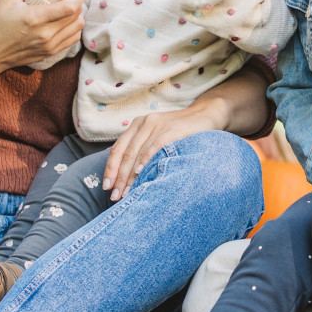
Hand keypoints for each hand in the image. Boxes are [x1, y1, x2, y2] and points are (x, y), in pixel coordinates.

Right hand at [0, 0, 88, 72]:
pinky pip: (73, 39)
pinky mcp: (51, 53)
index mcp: (36, 18)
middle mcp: (46, 34)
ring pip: (77, 27)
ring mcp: (50, 46)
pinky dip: (74, 27)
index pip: (70, 6)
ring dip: (78, 13)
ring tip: (71, 3)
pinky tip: (66, 19)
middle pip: (77, 15)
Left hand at [101, 93, 232, 199]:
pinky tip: (141, 173)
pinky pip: (155, 146)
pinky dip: (146, 160)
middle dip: (119, 177)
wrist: (205, 115)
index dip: (110, 169)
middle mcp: (144, 123)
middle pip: (125, 153)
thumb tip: (127, 178)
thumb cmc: (180, 132)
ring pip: (137, 152)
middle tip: (115, 196)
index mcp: (137, 125)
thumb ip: (143, 150)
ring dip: (130, 175)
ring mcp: (157, 125)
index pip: (118, 149)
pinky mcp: (171, 129)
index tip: (106, 187)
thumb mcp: (157, 137)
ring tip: (127, 192)